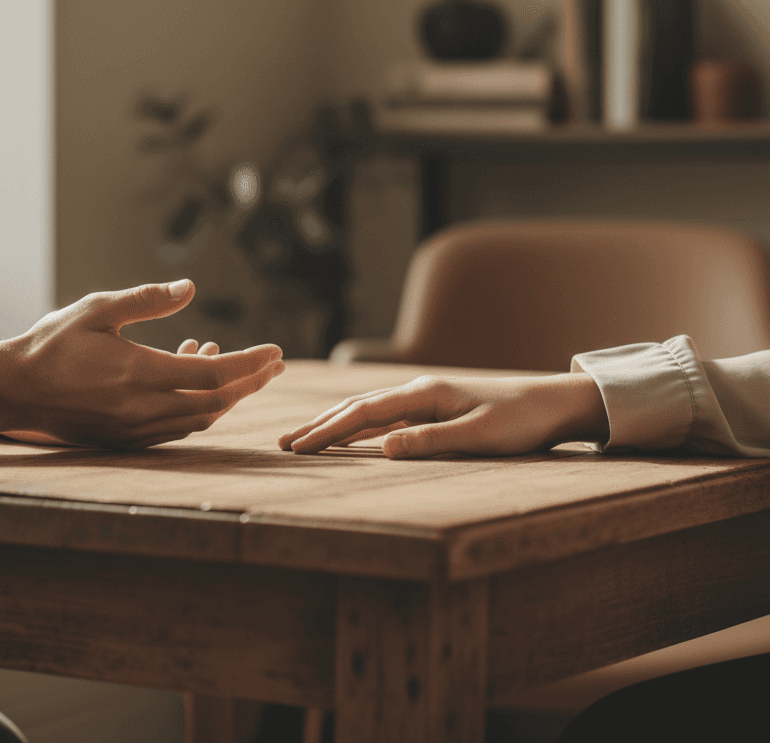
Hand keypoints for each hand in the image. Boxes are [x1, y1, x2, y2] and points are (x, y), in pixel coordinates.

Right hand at [0, 279, 284, 447]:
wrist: (13, 390)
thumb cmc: (53, 344)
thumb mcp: (97, 309)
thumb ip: (147, 300)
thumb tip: (190, 288)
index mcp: (140, 374)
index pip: (214, 374)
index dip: (250, 364)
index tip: (275, 352)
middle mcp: (144, 409)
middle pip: (216, 401)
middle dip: (250, 383)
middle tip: (273, 366)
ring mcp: (136, 430)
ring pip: (199, 419)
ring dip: (225, 396)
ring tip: (235, 365)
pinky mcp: (127, 439)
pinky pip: (177, 428)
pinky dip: (198, 407)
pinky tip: (194, 377)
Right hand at [278, 372, 608, 458]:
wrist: (555, 402)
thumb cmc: (522, 421)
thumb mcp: (480, 436)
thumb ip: (430, 441)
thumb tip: (380, 449)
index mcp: (424, 393)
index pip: (363, 412)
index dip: (327, 430)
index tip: (297, 447)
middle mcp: (419, 391)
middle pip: (357, 407)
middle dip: (319, 426)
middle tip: (284, 444)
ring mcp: (426, 398)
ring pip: (369, 411)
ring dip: (336, 426)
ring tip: (305, 440)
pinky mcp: (436, 408)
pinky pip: (387, 418)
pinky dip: (360, 428)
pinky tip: (350, 438)